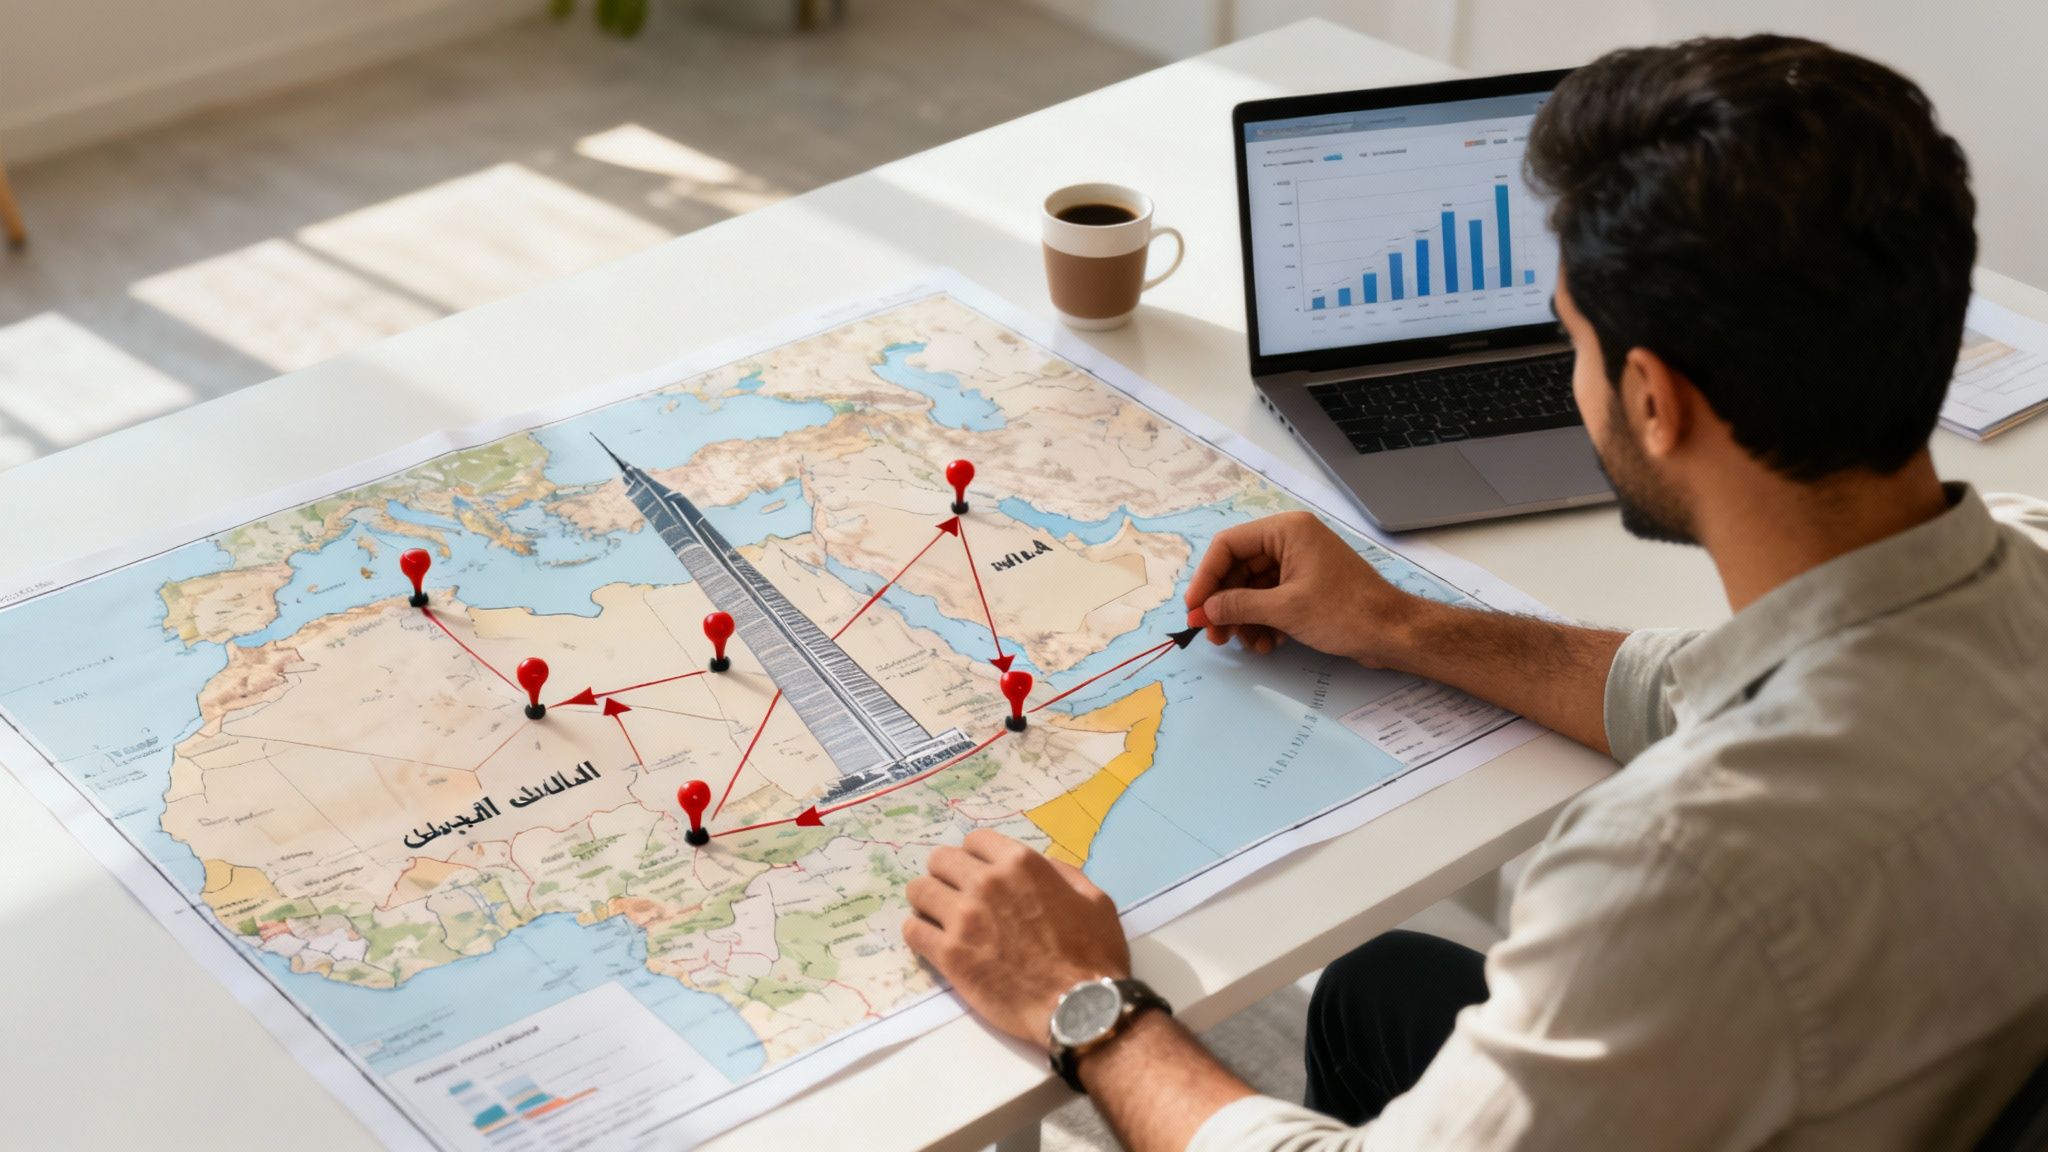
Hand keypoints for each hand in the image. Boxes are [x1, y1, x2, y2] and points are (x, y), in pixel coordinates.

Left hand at [904, 829, 1129, 1043]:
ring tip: (937, 917)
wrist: (1080, 1007)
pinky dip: (918, 932)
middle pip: (940, 860)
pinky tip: (931, 940)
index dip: (976, 856)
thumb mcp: (1094, 899)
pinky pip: (912, 930)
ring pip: (919, 891)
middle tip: (954, 894)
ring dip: (926, 900)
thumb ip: (1062, 874)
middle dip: (946, 874)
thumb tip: (1041, 867)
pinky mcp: (949, 955)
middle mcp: (986, 882)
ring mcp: (963, 918)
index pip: (975, 840)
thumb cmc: (1094, 954)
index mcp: (1021, 864)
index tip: (977, 873)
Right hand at [1184, 510, 1418, 666]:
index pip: (1228, 546)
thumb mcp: (1284, 609)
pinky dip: (1264, 622)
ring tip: (1250, 646)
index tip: (1195, 609)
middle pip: (1238, 569)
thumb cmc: (1344, 612)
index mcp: (1286, 530)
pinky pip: (1271, 599)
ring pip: (1253, 589)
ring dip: (1246, 619)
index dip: (1206, 578)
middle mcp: (1290, 540)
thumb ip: (1238, 606)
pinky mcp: (1307, 585)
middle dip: (1226, 605)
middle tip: (1215, 637)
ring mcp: (1299, 563)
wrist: (1392, 633)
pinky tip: (1269, 644)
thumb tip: (1203, 610)